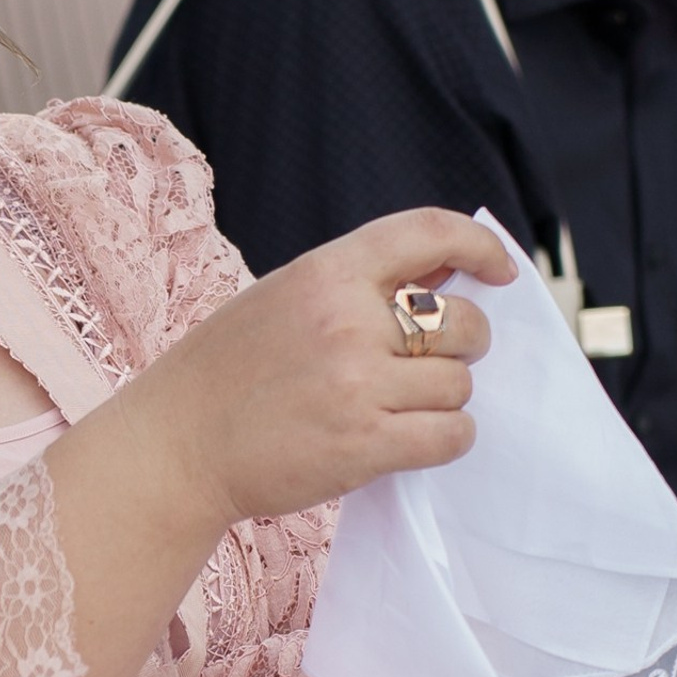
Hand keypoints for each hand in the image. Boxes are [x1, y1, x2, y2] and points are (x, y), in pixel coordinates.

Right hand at [115, 207, 512, 531]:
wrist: (176, 444)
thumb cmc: (230, 369)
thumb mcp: (287, 296)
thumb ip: (361, 281)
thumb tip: (448, 267)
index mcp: (327, 271)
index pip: (429, 231)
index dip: (481, 243)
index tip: (500, 268)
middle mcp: (346, 321)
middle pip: (462, 321)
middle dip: (468, 342)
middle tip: (440, 359)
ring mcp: (356, 385)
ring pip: (458, 385)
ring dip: (446, 399)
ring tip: (405, 406)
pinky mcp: (363, 446)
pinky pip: (450, 436)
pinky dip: (448, 439)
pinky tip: (416, 438)